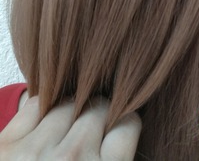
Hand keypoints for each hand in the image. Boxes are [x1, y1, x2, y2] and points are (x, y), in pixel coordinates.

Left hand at [0, 94, 140, 160]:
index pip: (127, 125)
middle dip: (97, 116)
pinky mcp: (5, 146)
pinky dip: (42, 111)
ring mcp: (35, 152)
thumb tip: (121, 125)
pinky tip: (42, 130)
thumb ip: (113, 160)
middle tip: (89, 131)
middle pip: (99, 109)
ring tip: (64, 132)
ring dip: (69, 113)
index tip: (116, 131)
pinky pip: (36, 105)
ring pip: (68, 103)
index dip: (123, 125)